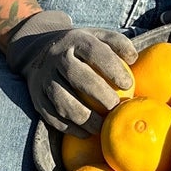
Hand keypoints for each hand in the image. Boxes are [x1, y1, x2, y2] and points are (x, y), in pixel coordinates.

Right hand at [6, 9, 137, 134]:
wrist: (38, 51)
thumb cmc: (80, 48)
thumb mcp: (97, 36)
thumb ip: (118, 43)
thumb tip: (134, 59)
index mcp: (75, 40)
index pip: (95, 52)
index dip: (112, 68)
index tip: (128, 84)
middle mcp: (57, 57)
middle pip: (78, 77)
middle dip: (100, 95)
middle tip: (116, 108)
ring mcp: (44, 78)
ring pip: (62, 100)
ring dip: (84, 117)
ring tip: (102, 127)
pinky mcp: (36, 97)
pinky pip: (52, 116)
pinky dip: (69, 128)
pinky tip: (86, 133)